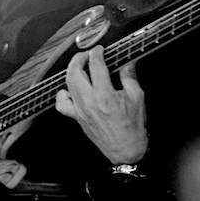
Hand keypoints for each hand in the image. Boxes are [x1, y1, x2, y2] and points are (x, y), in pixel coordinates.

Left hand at [54, 45, 147, 163]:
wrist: (125, 150)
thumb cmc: (133, 126)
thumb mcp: (137, 98)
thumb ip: (129, 77)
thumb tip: (127, 62)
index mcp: (105, 96)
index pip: (95, 66)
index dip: (96, 53)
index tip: (99, 50)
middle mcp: (89, 102)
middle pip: (75, 73)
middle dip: (78, 59)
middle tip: (86, 54)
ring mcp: (81, 111)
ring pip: (68, 85)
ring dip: (72, 71)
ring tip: (80, 66)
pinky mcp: (78, 118)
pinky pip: (62, 105)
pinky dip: (63, 94)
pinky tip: (70, 89)